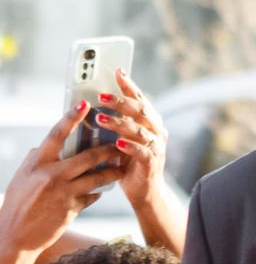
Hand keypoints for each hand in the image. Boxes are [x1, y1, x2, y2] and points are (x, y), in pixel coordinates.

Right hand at [0, 102, 124, 258]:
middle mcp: (51, 175)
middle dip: (108, 149)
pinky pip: (93, 196)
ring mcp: (63, 192)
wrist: (15, 235)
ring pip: (97, 177)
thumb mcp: (22, 177)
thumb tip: (44, 145)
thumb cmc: (17, 203)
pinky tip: (102, 189)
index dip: (71, 118)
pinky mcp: (72, 208)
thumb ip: (35, 160)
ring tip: (122, 167)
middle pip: (88, 156)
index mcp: (37, 163)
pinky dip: (98, 191)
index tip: (85, 104)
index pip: (56, 135)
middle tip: (122, 142)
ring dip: (112, 171)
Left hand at [91, 70, 167, 210]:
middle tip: (100, 96)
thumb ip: (115, 123)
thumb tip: (92, 104)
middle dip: (120, 101)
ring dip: (120, 123)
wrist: (145, 192)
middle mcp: (156, 130)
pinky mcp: (152, 162)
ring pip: (139, 129)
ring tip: (101, 120)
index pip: (139, 99)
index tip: (117, 71)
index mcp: (149, 122)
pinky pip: (141, 151)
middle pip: (140, 110)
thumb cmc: (129, 163)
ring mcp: (156, 146)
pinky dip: (129, 146)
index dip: (129, 85)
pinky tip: (117, 143)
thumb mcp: (121, 138)